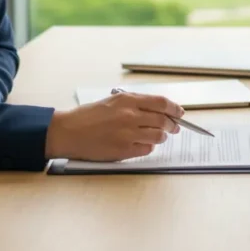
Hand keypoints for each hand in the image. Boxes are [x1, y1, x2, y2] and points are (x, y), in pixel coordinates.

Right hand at [44, 91, 182, 161]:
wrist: (69, 132)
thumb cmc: (88, 116)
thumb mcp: (112, 101)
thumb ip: (134, 103)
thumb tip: (156, 109)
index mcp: (128, 100)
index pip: (161, 103)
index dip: (174, 108)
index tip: (179, 112)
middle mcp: (130, 115)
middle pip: (163, 120)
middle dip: (173, 125)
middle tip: (174, 128)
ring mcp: (128, 134)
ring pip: (158, 136)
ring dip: (161, 137)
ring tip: (158, 136)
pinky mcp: (124, 150)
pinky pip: (147, 149)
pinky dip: (148, 147)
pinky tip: (143, 145)